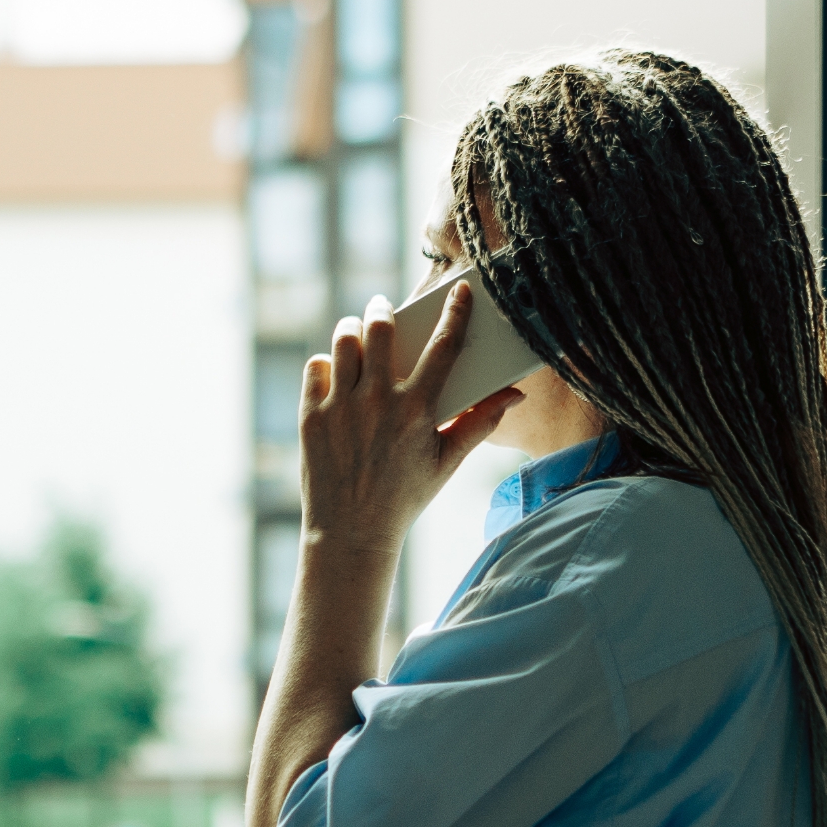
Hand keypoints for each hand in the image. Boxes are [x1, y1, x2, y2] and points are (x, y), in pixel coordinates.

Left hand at [295, 288, 516, 557]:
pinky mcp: (312, 416)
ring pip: (343, 341)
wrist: (352, 533)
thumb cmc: (405, 497)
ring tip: (357, 332)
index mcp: (417, 410)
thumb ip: (480, 423)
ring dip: (352, 329)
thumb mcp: (447, 462)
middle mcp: (378, 402)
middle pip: (380, 329)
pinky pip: (316, 367)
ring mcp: (341, 408)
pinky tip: (335, 370)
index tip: (460, 293)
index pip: (443, 346)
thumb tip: (514, 396)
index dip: (455, 313)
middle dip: (382, 311)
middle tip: (383, 310)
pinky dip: (326, 362)